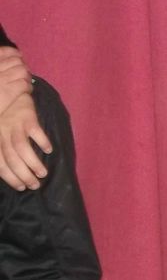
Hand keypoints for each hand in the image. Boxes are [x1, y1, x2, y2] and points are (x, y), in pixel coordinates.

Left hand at [0, 49, 50, 189]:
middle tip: (35, 185)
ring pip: (21, 149)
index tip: (22, 188)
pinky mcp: (27, 117)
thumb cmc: (6, 118)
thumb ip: (3, 151)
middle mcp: (2, 134)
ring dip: (33, 163)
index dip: (11, 177)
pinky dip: (42, 142)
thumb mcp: (0, 135)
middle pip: (12, 159)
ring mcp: (14, 125)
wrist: (10, 92)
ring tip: (43, 173)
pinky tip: (48, 150)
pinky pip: (35, 132)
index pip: (1, 164)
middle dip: (23, 175)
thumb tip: (12, 172)